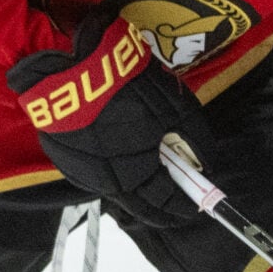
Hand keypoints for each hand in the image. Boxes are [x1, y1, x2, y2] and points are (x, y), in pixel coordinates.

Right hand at [7, 8, 217, 227]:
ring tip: (153, 169)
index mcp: (135, 177)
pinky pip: (97, 171)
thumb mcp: (177, 109)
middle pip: (140, 204)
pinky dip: (114, 167)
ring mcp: (81, 171)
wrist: (72, 66)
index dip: (183, 205)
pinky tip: (123, 152)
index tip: (195, 205)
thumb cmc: (130, 87)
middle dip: (161, 202)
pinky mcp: (65, 155)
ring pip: (117, 188)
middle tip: (176, 195)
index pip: (165, 204)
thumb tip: (208, 164)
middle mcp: (106, 183)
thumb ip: (197, 142)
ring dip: (137, 184)